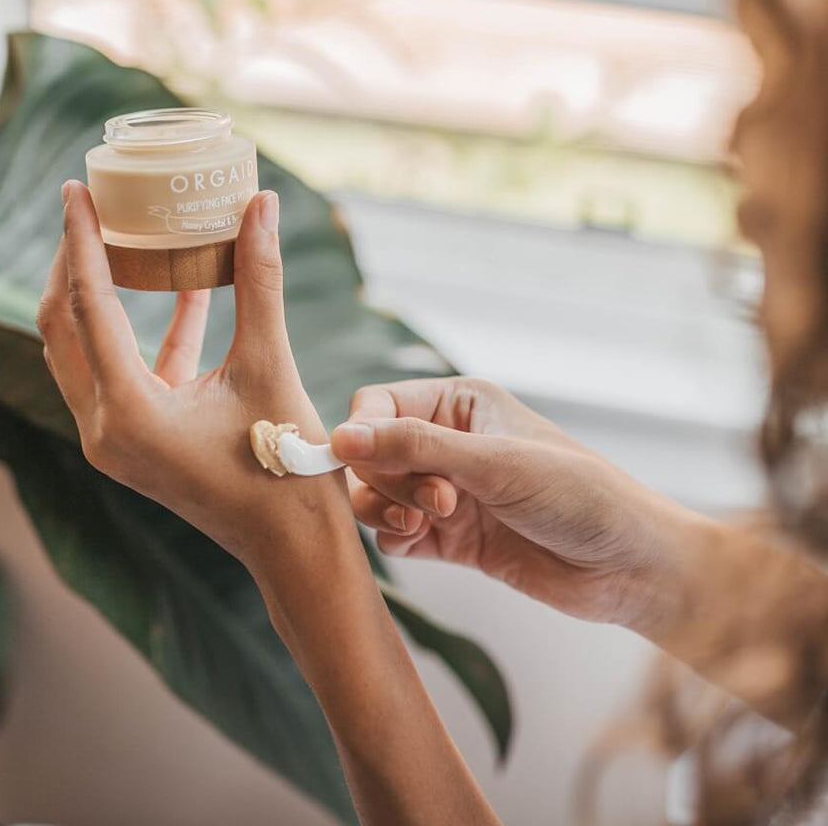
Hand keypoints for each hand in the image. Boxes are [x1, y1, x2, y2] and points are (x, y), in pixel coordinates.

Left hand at [36, 181, 350, 565]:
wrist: (293, 542)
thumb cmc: (286, 465)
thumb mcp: (270, 364)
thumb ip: (260, 281)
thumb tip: (260, 206)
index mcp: (126, 412)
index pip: (86, 305)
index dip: (80, 239)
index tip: (76, 189)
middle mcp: (102, 428)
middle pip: (64, 326)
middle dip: (75, 262)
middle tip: (93, 208)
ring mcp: (112, 439)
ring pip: (85, 349)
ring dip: (103, 294)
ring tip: (127, 239)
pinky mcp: (133, 441)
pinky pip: (124, 370)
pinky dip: (147, 329)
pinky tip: (188, 287)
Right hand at [331, 378, 709, 634]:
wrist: (630, 568)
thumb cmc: (578, 495)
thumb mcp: (493, 463)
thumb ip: (414, 448)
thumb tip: (340, 437)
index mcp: (459, 404)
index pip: (379, 405)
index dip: (362, 433)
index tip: (359, 463)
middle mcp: (447, 443)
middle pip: (371, 453)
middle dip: (388, 478)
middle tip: (438, 500)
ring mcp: (447, 492)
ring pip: (376, 494)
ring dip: (386, 509)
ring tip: (425, 523)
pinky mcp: (450, 538)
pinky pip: (394, 534)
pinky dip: (395, 539)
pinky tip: (422, 542)